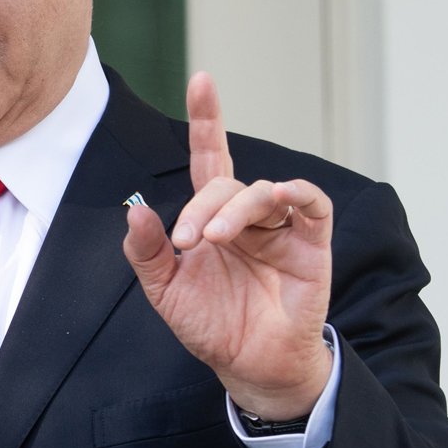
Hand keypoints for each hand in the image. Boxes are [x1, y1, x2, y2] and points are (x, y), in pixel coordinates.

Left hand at [122, 72, 332, 420]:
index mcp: (212, 219)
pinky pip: (312, 205)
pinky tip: (278, 199)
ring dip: (236, 209)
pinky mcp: (312, 246)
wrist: (249, 368)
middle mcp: (247, 217)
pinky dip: (295, 194)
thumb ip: (148, 251)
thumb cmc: (211, 325)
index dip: (208, 119)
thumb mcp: (165, 290)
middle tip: (188, 242)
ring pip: (264, 192)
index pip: (211, 159)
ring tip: (215, 238)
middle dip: (202, 207)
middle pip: (226, 184)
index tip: (201, 79)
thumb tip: (135, 210)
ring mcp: (281, 229)